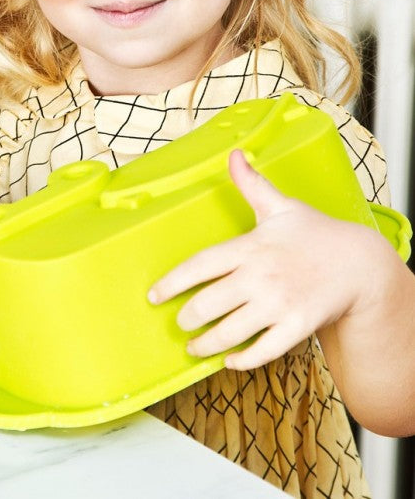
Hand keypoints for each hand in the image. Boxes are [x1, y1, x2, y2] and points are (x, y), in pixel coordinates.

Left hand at [147, 149, 380, 370]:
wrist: (360, 265)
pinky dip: (243, 359)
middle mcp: (260, 277)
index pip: (200, 266)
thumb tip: (234, 155)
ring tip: (194, 347)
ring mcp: (279, 305)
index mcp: (250, 247)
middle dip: (188, 317)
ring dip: (207, 343)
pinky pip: (264, 350)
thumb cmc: (315, 233)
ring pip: (232, 331)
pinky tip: (229, 360)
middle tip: (178, 323)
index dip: (173, 283)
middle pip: (209, 303)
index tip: (154, 296)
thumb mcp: (280, 205)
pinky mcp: (297, 327)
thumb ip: (251, 184)